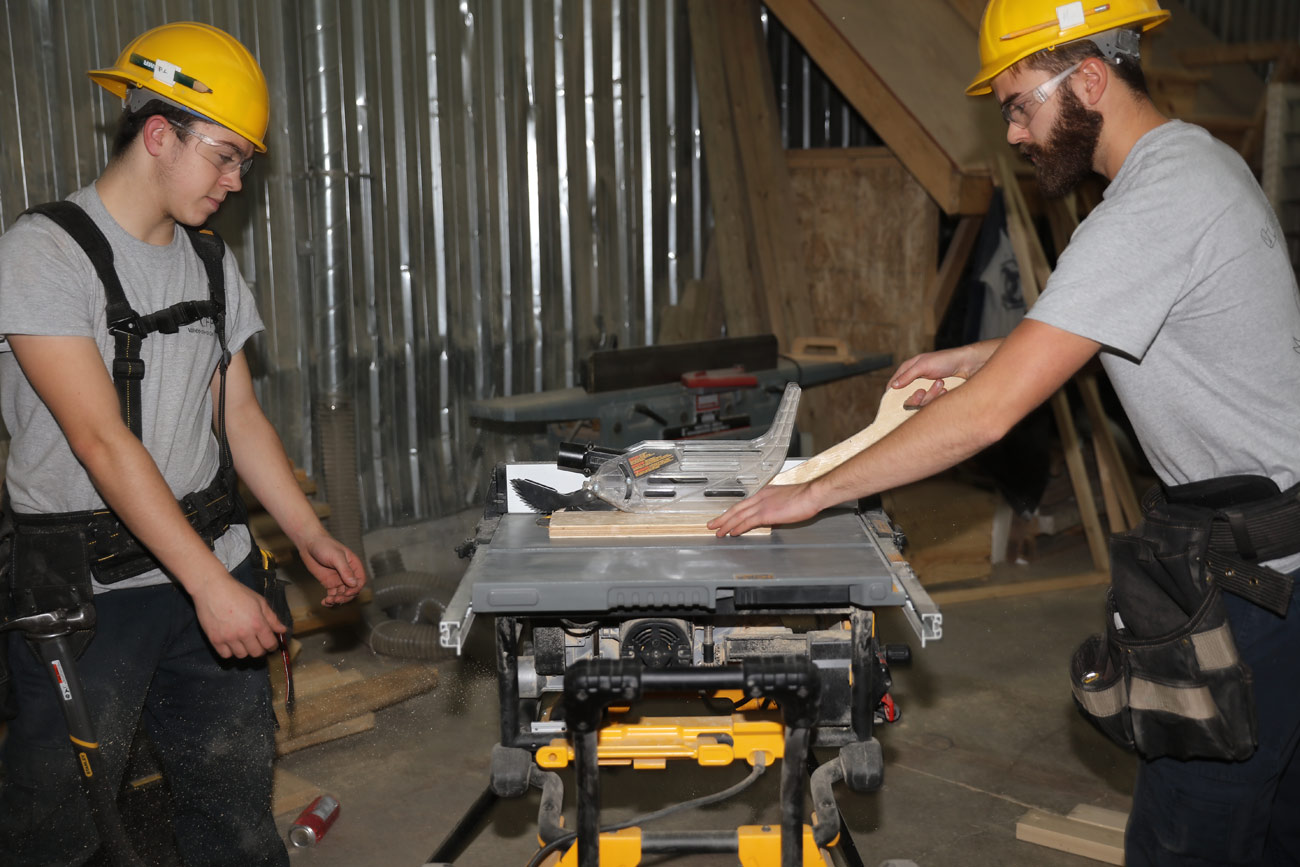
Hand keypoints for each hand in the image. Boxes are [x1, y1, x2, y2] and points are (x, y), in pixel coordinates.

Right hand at [192, 573, 285, 658]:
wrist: (212, 589)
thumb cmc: (238, 593)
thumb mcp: (260, 602)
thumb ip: (272, 618)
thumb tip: (283, 630)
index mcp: (257, 623)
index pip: (270, 644)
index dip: (272, 645)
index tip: (270, 643)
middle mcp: (244, 633)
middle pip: (257, 653)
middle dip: (260, 649)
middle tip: (258, 642)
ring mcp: (228, 638)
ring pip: (241, 656)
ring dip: (245, 650)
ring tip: (244, 641)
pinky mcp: (215, 640)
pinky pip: (225, 655)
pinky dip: (230, 651)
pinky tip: (231, 643)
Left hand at [297, 533, 366, 606]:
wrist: (309, 544)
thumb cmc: (324, 546)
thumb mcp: (336, 557)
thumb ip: (345, 570)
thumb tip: (354, 584)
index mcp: (354, 565)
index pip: (360, 581)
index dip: (356, 589)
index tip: (347, 593)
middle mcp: (348, 574)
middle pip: (352, 590)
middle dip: (345, 597)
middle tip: (336, 599)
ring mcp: (339, 579)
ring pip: (343, 594)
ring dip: (337, 599)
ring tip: (328, 600)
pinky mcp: (329, 583)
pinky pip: (333, 595)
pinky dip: (330, 600)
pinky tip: (325, 602)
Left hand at [707, 482, 823, 536]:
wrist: (811, 494)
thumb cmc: (804, 497)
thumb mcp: (786, 500)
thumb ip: (776, 508)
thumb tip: (773, 517)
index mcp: (765, 492)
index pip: (744, 503)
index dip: (732, 511)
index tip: (725, 516)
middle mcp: (760, 497)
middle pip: (736, 509)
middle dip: (722, 518)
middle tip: (712, 524)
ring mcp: (762, 505)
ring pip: (738, 516)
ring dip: (726, 524)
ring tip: (718, 532)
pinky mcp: (766, 514)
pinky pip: (747, 522)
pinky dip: (738, 528)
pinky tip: (733, 533)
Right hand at [890, 342, 995, 406]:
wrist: (967, 365)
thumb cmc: (945, 360)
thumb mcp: (923, 365)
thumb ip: (907, 376)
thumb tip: (893, 386)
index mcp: (908, 370)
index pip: (893, 384)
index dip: (893, 394)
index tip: (895, 402)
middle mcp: (915, 380)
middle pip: (907, 398)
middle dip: (916, 397)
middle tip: (922, 391)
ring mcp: (925, 388)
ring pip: (921, 402)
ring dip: (931, 394)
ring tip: (941, 383)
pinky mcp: (935, 394)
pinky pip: (931, 403)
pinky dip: (938, 396)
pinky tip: (945, 389)